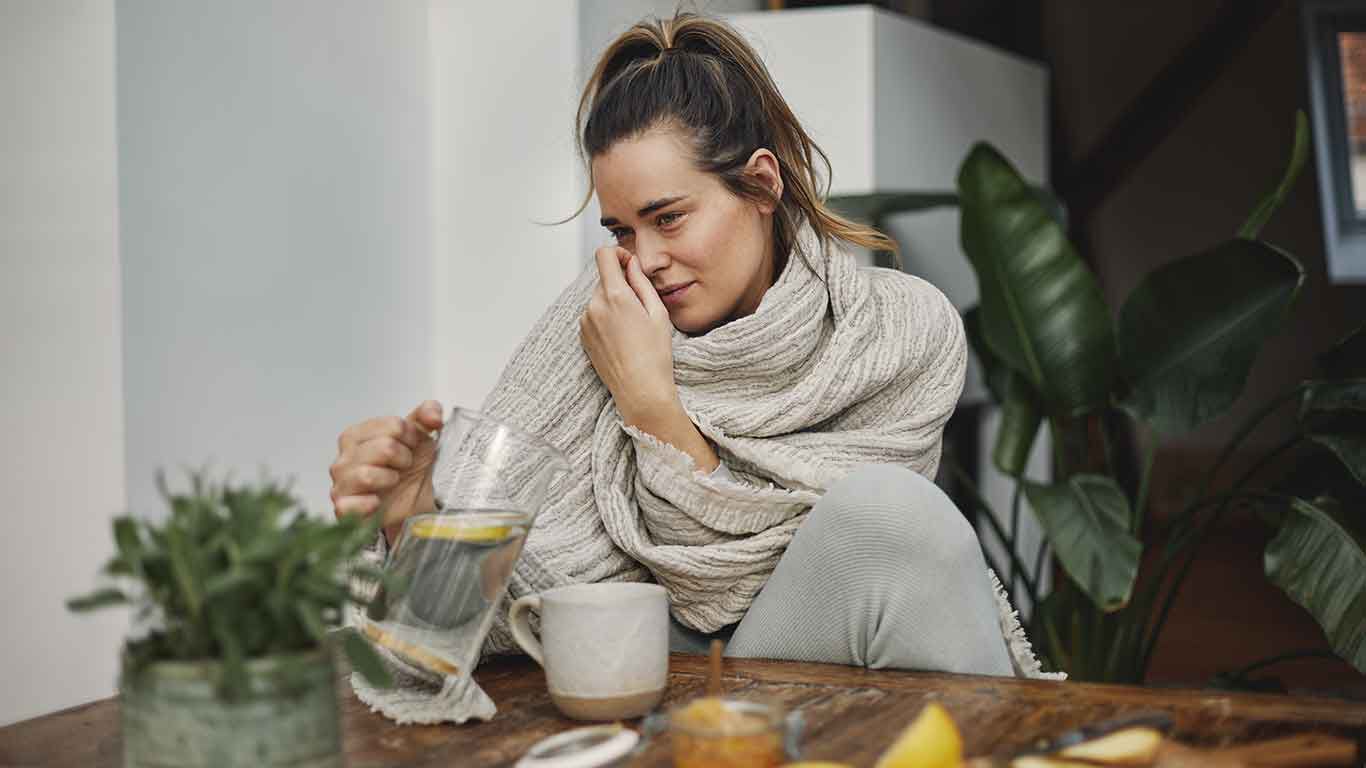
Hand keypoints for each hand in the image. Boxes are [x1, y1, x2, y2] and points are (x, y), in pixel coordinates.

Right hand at [330, 400, 442, 543]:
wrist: (413, 502)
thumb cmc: (409, 468)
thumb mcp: (421, 436)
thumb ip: (428, 413)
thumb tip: (434, 416)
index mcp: (356, 435)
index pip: (394, 425)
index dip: (410, 438)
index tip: (410, 447)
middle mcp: (343, 458)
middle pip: (385, 448)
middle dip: (404, 458)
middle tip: (403, 466)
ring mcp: (340, 484)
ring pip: (367, 475)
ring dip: (390, 479)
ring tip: (392, 482)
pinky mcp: (343, 509)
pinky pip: (350, 505)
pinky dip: (369, 504)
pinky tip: (378, 502)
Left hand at [580, 246, 677, 424]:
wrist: (639, 390)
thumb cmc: (654, 355)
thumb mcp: (658, 313)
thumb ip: (642, 282)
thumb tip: (632, 264)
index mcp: (615, 296)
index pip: (604, 255)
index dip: (618, 254)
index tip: (629, 265)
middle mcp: (594, 306)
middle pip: (604, 279)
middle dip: (620, 284)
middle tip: (640, 305)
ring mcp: (586, 322)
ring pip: (599, 298)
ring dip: (613, 302)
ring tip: (632, 326)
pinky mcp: (583, 335)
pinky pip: (594, 315)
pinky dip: (606, 318)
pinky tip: (622, 337)